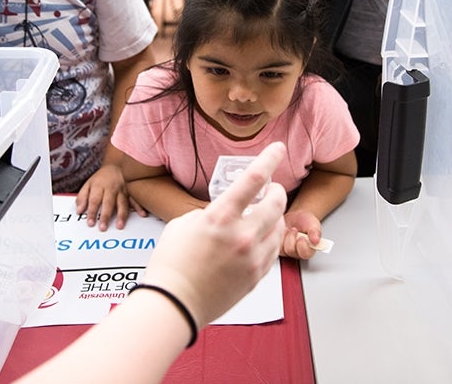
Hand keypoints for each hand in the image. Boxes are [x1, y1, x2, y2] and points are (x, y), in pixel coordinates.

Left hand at [76, 164, 146, 230]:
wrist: (115, 166)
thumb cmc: (100, 179)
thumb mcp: (88, 184)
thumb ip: (82, 197)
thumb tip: (79, 211)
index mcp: (99, 186)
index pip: (94, 200)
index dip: (92, 212)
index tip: (90, 223)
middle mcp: (111, 188)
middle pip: (108, 202)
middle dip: (106, 215)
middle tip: (103, 227)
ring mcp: (122, 190)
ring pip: (122, 203)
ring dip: (122, 215)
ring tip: (120, 226)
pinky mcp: (131, 192)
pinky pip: (136, 200)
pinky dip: (139, 207)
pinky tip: (142, 214)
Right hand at [141, 141, 286, 328]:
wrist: (174, 304)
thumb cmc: (172, 264)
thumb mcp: (184, 224)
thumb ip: (211, 212)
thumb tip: (227, 211)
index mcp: (219, 217)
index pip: (254, 178)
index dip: (270, 158)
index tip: (278, 148)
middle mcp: (241, 236)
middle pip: (277, 202)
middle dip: (276, 191)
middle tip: (271, 190)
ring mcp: (252, 258)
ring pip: (280, 226)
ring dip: (275, 216)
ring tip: (263, 216)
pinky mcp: (256, 276)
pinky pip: (274, 250)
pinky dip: (271, 238)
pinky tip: (260, 238)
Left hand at [281, 209, 322, 259]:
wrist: (295, 217)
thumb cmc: (305, 221)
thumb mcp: (313, 224)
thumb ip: (315, 232)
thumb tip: (316, 241)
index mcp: (309, 249)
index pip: (305, 254)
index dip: (302, 246)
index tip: (302, 237)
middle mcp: (297, 252)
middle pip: (291, 251)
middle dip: (292, 238)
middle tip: (295, 230)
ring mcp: (286, 250)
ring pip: (282, 247)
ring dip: (285, 236)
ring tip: (290, 230)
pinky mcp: (278, 246)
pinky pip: (274, 243)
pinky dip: (278, 235)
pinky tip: (283, 231)